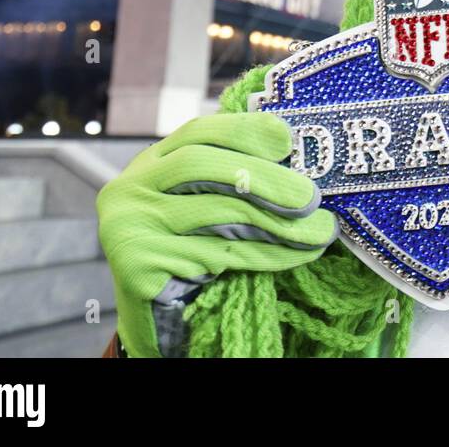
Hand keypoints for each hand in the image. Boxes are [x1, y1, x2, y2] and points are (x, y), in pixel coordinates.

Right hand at [96, 113, 335, 356]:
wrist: (148, 318)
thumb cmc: (187, 254)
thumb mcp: (202, 207)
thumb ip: (232, 182)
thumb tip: (300, 168)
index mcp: (149, 164)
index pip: (196, 132)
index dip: (242, 130)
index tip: (286, 139)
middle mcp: (130, 188)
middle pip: (201, 165)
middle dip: (264, 177)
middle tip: (311, 195)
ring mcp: (129, 225)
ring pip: (217, 213)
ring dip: (277, 222)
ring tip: (319, 230)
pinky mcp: (136, 265)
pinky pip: (219, 255)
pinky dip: (266, 254)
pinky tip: (296, 254)